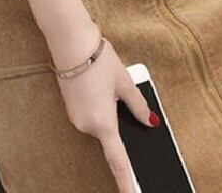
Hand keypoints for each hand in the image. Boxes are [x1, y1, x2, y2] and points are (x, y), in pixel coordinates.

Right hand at [46, 18, 157, 192]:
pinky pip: (89, 115)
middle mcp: (87, 126)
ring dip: (106, 111)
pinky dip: (97, 106)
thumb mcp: (125, 82)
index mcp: (103, 123)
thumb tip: (151, 123)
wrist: (70, 42)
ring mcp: (76, 118)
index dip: (127, 183)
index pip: (118, 161)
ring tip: (104, 82)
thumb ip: (139, 107)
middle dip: (117, 121)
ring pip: (99, 123)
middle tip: (115, 93)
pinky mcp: (70, 108)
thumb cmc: (99, 60)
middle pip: (110, 135)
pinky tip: (97, 85)